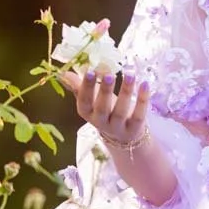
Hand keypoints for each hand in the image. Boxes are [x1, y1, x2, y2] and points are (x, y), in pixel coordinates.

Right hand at [57, 20, 151, 148]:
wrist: (123, 137)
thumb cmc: (105, 111)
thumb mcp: (91, 101)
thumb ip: (79, 87)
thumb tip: (64, 73)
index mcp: (88, 113)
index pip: (84, 102)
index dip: (87, 88)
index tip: (90, 71)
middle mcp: (101, 122)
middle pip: (102, 108)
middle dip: (105, 91)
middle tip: (109, 74)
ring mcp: (118, 127)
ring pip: (121, 110)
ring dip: (125, 92)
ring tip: (129, 74)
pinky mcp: (134, 128)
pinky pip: (139, 114)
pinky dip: (142, 99)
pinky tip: (145, 84)